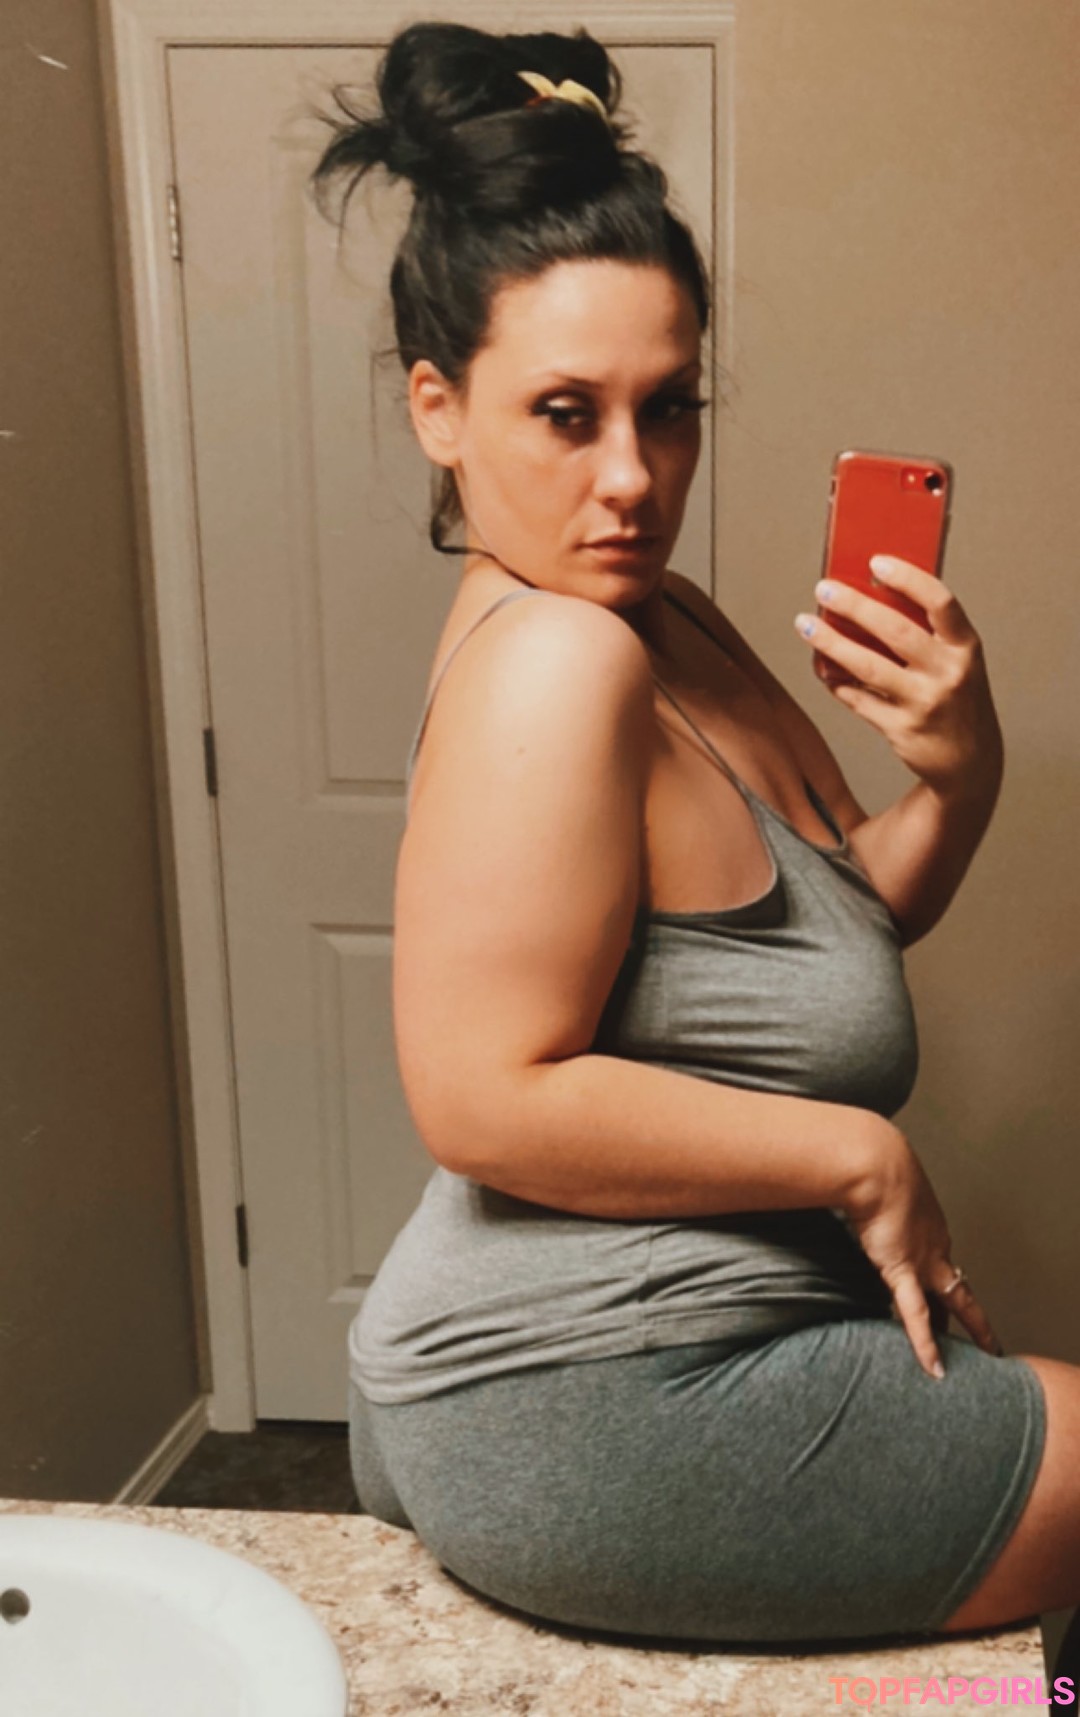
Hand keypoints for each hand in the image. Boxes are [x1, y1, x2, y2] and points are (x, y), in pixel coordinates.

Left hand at [795, 555, 1003, 798]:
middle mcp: (949, 674)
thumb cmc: (956, 696)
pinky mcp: (902, 730)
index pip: (940, 602)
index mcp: (965, 647)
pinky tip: (822, 667)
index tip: (875, 561)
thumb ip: (924, 633)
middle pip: (895, 631)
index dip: (907, 578)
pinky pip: (859, 699)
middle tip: (823, 589)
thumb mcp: (956, 661)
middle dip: (854, 606)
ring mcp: (925, 704)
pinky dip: (836, 682)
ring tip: (805, 624)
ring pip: (868, 666)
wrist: (970, 761)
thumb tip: (868, 595)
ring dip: (831, 643)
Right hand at [843, 1120, 1003, 1376]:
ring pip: (954, 1303)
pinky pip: (916, 1316)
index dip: (945, 1284)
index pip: (941, 1265)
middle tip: (986, 1338)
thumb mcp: (878, 1187)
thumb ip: (869, 1200)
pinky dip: (925, 1344)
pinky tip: (934, 1368)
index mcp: (929, 1227)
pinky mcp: (903, 1271)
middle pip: (957, 1288)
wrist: (875, 1165)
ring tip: (984, 1355)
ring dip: (970, 1330)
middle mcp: (934, 1247)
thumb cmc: (872, 1168)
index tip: (947, 1296)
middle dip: (972, 1314)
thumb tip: (849, 1194)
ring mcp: (923, 1261)